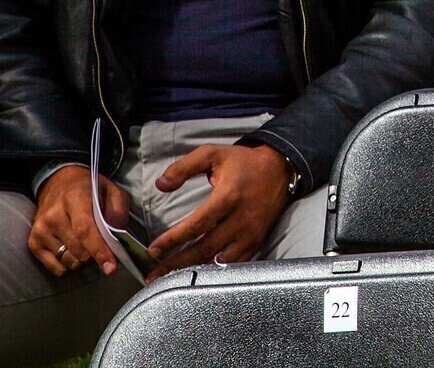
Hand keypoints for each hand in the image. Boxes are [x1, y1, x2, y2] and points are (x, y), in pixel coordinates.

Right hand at [29, 164, 130, 278]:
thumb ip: (117, 214)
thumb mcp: (111, 191)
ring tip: (87, 244)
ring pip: (69, 261)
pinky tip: (73, 250)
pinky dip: (69, 264)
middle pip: (79, 250)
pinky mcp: (34, 242)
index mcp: (74, 198)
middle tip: (103, 245)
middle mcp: (53, 215)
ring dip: (83, 260)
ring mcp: (41, 230)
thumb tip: (116, 242)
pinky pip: (56, 268)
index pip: (85, 230)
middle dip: (96, 255)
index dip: (99, 251)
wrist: (58, 182)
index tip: (111, 268)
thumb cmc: (89, 189)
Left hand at [143, 143, 292, 279]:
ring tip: (170, 278)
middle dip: (176, 263)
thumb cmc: (244, 162)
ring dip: (194, 270)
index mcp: (229, 196)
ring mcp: (250, 233)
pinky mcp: (256, 241)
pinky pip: (234, 263)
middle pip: (204, 248)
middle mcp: (241, 218)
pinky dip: (215, 270)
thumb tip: (161, 184)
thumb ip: (184, 167)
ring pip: (218, 260)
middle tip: (154, 273)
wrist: (279, 168)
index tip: (154, 249)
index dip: (173, 239)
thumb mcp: (213, 154)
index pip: (197, 224)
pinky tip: (198, 272)